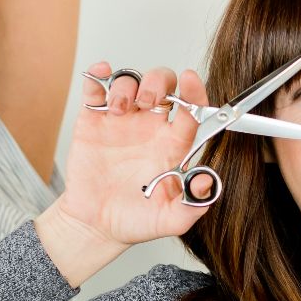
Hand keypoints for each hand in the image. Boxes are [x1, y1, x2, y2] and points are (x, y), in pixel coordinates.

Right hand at [46, 64, 217, 251]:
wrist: (95, 226)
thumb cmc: (135, 220)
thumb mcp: (169, 220)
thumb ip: (192, 206)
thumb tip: (207, 182)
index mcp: (173, 145)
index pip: (191, 110)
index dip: (194, 92)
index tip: (191, 80)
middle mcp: (150, 127)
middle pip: (163, 85)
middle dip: (158, 82)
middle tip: (148, 101)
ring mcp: (122, 122)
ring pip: (131, 82)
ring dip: (127, 85)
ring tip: (118, 108)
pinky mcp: (94, 121)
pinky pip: (96, 90)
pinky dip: (98, 76)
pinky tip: (100, 75)